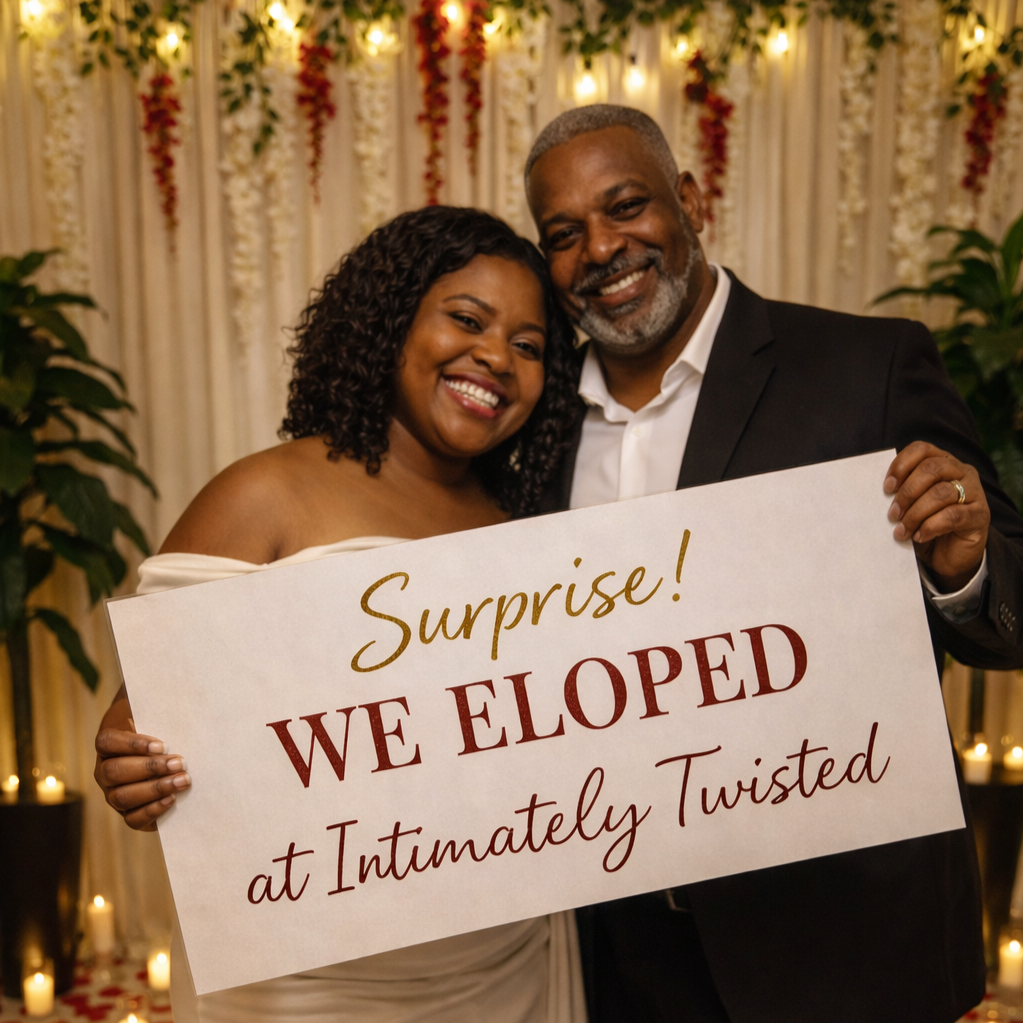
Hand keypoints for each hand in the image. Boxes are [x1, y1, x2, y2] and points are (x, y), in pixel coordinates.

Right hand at [94, 686, 190, 830]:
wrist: (163, 748)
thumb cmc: (160, 725)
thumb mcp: (156, 711)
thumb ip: (159, 707)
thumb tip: (181, 695)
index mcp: (108, 743)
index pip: (108, 742)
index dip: (133, 744)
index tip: (161, 744)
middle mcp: (105, 770)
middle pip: (115, 772)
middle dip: (149, 769)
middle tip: (180, 763)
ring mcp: (114, 793)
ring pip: (122, 797)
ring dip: (154, 790)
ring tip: (183, 781)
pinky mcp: (128, 812)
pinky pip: (132, 819)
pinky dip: (151, 811)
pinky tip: (172, 800)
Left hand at [884, 442, 989, 591]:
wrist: (951, 555)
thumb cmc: (926, 525)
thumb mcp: (911, 506)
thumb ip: (901, 493)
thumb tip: (880, 492)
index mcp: (943, 463)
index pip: (922, 449)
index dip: (901, 465)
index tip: (887, 487)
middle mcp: (962, 472)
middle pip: (931, 469)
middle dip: (907, 492)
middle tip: (892, 514)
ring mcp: (974, 492)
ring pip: (941, 493)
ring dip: (915, 513)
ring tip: (901, 530)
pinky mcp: (980, 515)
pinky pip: (952, 515)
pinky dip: (930, 526)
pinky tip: (919, 536)